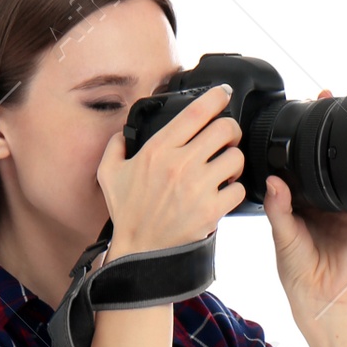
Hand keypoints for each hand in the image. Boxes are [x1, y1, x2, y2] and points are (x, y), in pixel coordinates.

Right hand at [98, 82, 245, 256]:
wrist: (140, 252)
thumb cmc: (127, 214)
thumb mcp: (109, 174)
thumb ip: (116, 145)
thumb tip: (123, 132)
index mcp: (159, 149)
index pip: (196, 112)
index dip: (216, 97)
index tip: (223, 94)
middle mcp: (180, 164)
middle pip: (225, 129)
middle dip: (231, 130)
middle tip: (227, 139)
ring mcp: (198, 188)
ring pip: (236, 158)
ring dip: (234, 161)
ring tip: (226, 169)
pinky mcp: (211, 210)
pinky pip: (238, 189)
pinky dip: (235, 190)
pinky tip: (224, 193)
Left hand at [262, 89, 346, 333]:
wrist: (322, 295)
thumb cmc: (295, 270)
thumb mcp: (282, 237)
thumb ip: (279, 209)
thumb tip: (274, 181)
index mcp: (296, 199)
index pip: (296, 163)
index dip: (296, 139)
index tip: (298, 112)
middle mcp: (318, 198)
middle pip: (323, 159)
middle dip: (325, 132)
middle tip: (326, 99)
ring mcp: (341, 204)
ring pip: (344, 169)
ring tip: (346, 117)